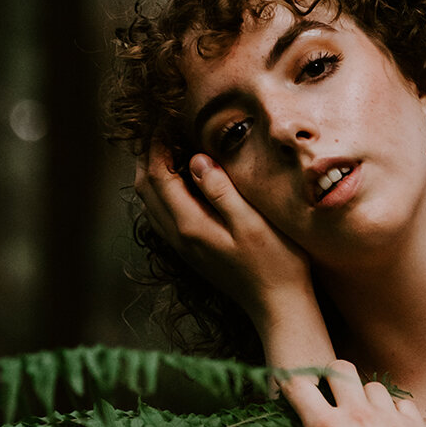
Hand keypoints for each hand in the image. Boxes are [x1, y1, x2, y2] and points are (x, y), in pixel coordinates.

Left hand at [135, 146, 312, 332]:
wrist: (279, 306)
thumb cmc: (276, 264)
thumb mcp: (253, 222)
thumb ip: (222, 190)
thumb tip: (197, 160)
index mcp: (191, 225)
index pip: (159, 175)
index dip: (157, 144)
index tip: (165, 120)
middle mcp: (179, 237)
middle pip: (146, 188)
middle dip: (148, 155)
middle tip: (162, 129)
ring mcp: (184, 247)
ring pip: (150, 203)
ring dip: (153, 173)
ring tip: (167, 149)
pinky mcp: (192, 252)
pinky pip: (162, 216)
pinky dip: (162, 192)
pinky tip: (180, 183)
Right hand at [279, 363, 425, 426]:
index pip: (299, 386)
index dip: (291, 384)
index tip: (292, 392)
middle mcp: (357, 415)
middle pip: (340, 369)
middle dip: (331, 376)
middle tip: (330, 395)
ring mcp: (389, 418)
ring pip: (373, 386)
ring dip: (364, 397)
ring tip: (365, 418)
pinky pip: (402, 404)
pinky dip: (394, 411)